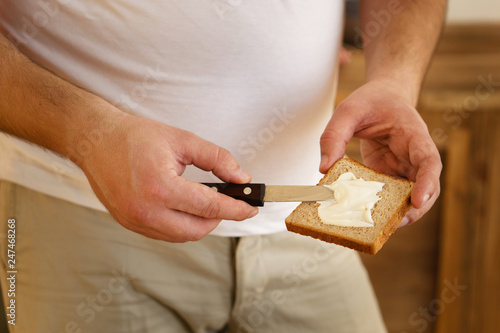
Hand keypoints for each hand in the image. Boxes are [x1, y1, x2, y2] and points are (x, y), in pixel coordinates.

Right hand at [78, 112, 257, 241]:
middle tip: (227, 201)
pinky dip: (181, 225)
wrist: (95, 141)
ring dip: (200, 223)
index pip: (209, 207)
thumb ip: (217, 158)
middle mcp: (146, 211)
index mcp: (160, 187)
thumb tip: (241, 177)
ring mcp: (135, 221)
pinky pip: (164, 234)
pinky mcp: (129, 224)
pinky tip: (185, 208)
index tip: (251, 209)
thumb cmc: (134, 137)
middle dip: (219, 218)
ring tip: (205, 202)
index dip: (236, 209)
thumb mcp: (182, 140)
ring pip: (182, 235)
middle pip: (198, 229)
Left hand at [319, 80, 441, 225]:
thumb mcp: (348, 110)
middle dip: (415, 208)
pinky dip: (380, 207)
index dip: (427, 182)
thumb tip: (323, 169)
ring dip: (398, 212)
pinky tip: (363, 215)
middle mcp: (414, 156)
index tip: (418, 200)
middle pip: (426, 187)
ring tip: (378, 227)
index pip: (429, 161)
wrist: (381, 98)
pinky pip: (391, 195)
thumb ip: (334, 135)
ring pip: (411, 196)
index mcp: (414, 135)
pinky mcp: (390, 175)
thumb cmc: (370, 101)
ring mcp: (404, 168)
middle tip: (396, 224)